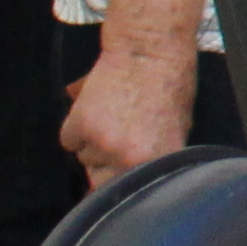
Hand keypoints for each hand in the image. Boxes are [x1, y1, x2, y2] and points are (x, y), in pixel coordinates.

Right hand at [62, 32, 199, 189]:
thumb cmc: (170, 85)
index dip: (121, 189)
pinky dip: (76, 128)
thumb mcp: (177, 130)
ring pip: (84, 157)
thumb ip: (155, 160)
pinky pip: (69, 140)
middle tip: (117, 136)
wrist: (149, 50)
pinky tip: (95, 106)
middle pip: (101, 180)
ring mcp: (102, 143)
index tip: (116, 186)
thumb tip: (137, 184)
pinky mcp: (79, 126)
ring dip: (92, 142)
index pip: (129, 195)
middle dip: (105, 165)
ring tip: (113, 113)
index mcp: (157, 162)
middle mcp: (128, 158)